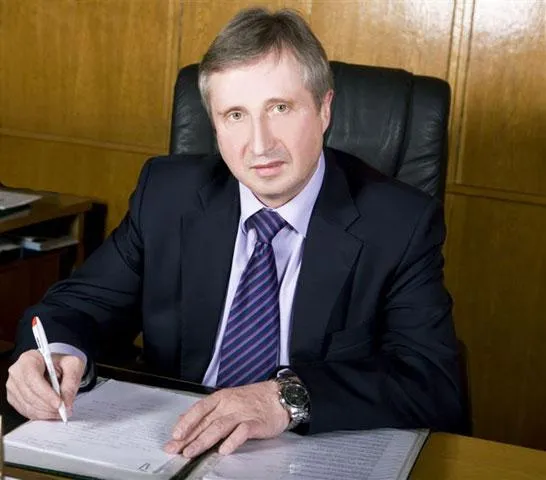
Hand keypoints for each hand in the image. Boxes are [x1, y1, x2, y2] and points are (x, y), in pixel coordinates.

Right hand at [6, 350, 84, 419]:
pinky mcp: (14, 398)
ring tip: (60, 412)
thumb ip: (71, 381)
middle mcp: (17, 372)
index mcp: (29, 359)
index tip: (59, 403)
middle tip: (64, 410)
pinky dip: (40, 414)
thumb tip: (67, 402)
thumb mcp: (73, 365)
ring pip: (27, 405)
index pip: (33, 379)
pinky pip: (25, 410)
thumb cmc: (62, 363)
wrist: (55, 366)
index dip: (46, 394)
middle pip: (29, 394)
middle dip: (48, 405)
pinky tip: (51, 413)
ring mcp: (13, 386)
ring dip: (45, 412)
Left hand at [164, 380, 288, 456]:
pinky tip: (223, 450)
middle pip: (206, 421)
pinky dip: (232, 441)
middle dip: (189, 437)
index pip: (199, 409)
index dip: (186, 422)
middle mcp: (230, 405)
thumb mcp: (228, 400)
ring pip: (220, 427)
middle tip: (176, 449)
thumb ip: (208, 412)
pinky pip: (242, 432)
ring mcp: (243, 414)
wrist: (280, 396)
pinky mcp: (256, 423)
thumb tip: (184, 420)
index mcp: (222, 398)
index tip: (174, 435)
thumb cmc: (254, 399)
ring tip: (192, 452)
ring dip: (204, 440)